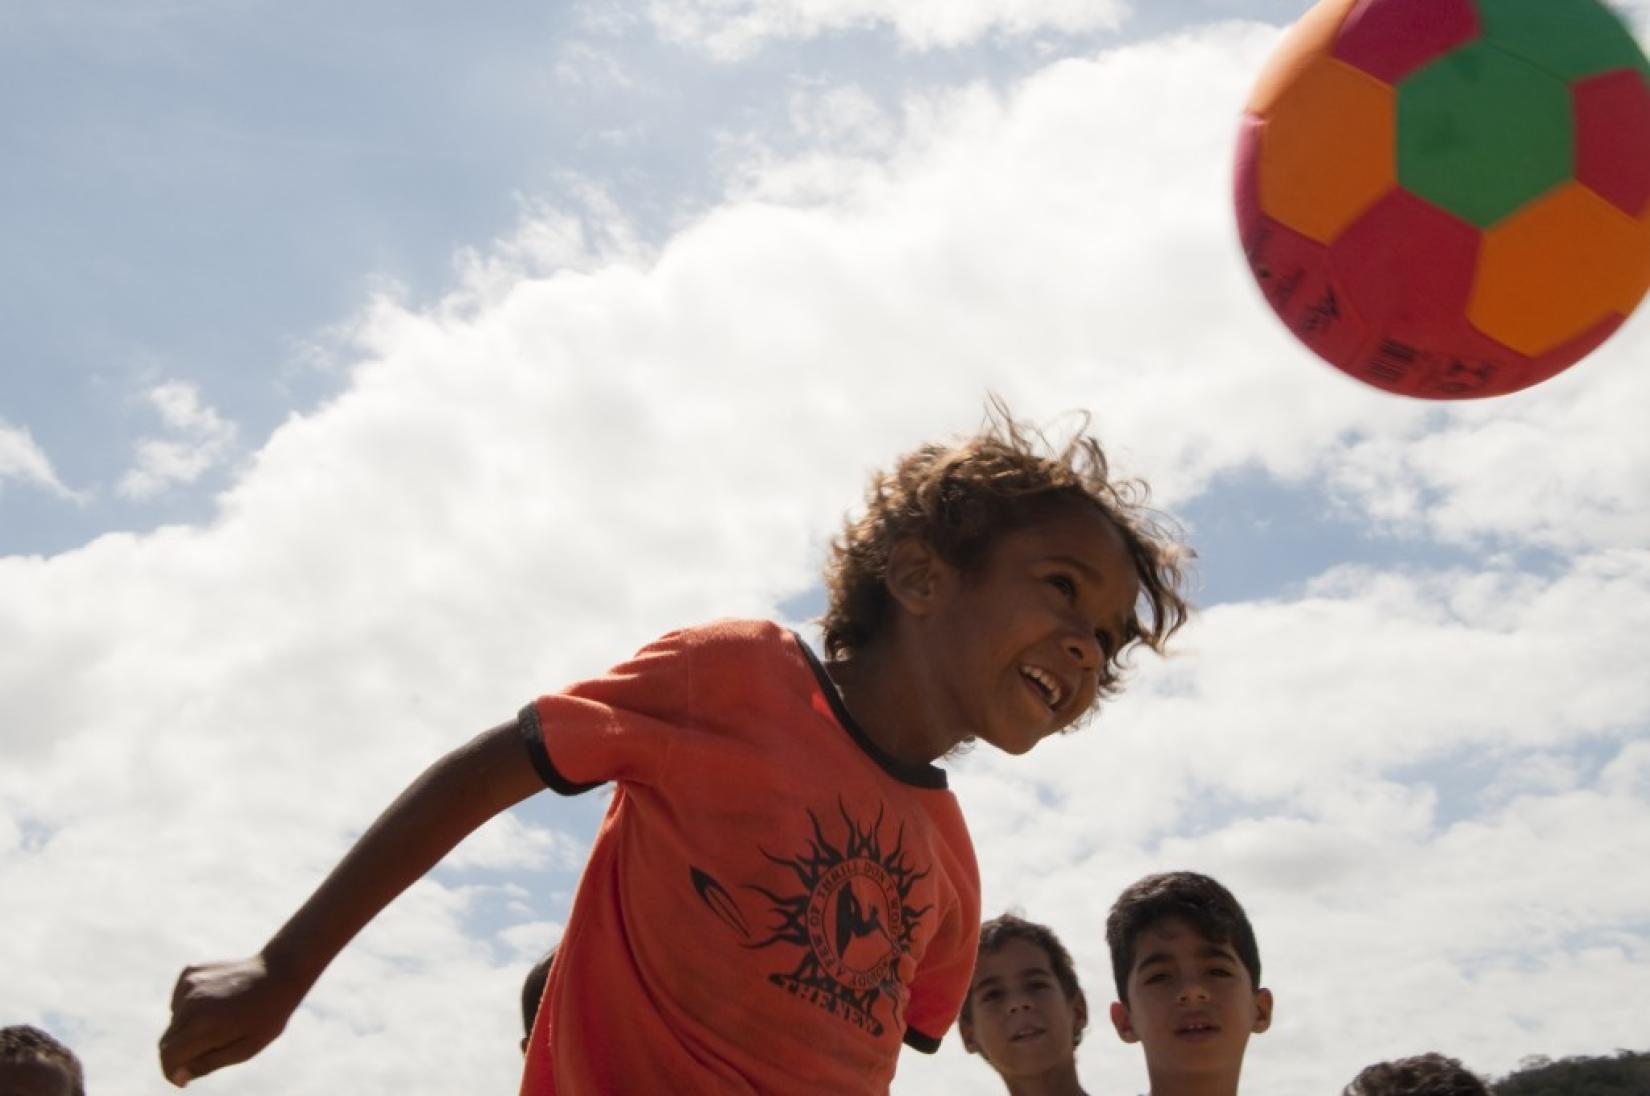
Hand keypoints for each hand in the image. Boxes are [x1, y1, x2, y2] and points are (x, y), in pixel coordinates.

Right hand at [158, 955, 301, 1086]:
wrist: (279, 971)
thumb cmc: (267, 1015)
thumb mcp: (245, 1049)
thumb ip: (207, 1064)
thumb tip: (178, 1076)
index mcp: (203, 1026)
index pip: (168, 1057)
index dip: (172, 1072)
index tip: (184, 1079)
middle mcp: (191, 1004)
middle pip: (167, 1041)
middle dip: (180, 1053)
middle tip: (212, 1048)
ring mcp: (189, 985)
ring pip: (173, 1022)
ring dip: (186, 1030)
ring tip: (220, 1022)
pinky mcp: (190, 972)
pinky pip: (179, 1001)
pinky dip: (189, 1009)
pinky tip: (215, 1004)